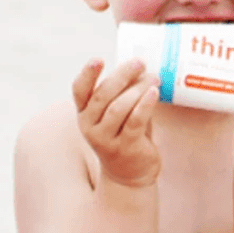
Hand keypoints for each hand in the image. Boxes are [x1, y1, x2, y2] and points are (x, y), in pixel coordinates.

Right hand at [73, 58, 160, 186]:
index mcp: (84, 113)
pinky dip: (145, 104)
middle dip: (121, 76)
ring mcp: (105, 138)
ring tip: (153, 78)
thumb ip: (122, 92)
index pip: (79, 90)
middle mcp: (89, 126)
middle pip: (102, 95)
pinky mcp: (125, 147)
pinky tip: (154, 92)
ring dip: (137, 89)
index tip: (98, 59)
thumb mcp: (117, 112)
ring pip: (119, 108)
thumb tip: (139, 66)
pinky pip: (135, 121)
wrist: (129, 173)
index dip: (87, 74)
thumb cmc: (124, 134)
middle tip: (139, 62)